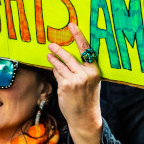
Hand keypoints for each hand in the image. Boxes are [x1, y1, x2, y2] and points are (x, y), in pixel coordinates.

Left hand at [47, 23, 102, 143]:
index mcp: (94, 71)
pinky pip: (57, 74)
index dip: (78, 36)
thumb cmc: (88, 98)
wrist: (86, 118)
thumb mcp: (92, 82)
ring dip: (53, 59)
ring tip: (49, 55)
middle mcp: (85, 74)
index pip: (86, 49)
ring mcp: (74, 80)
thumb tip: (70, 56)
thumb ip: (84, 69)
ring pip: (60, 65)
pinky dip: (55, 71)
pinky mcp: (65, 87)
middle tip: (51, 44)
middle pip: (69, 56)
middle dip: (58, 50)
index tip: (71, 25)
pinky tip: (54, 68)